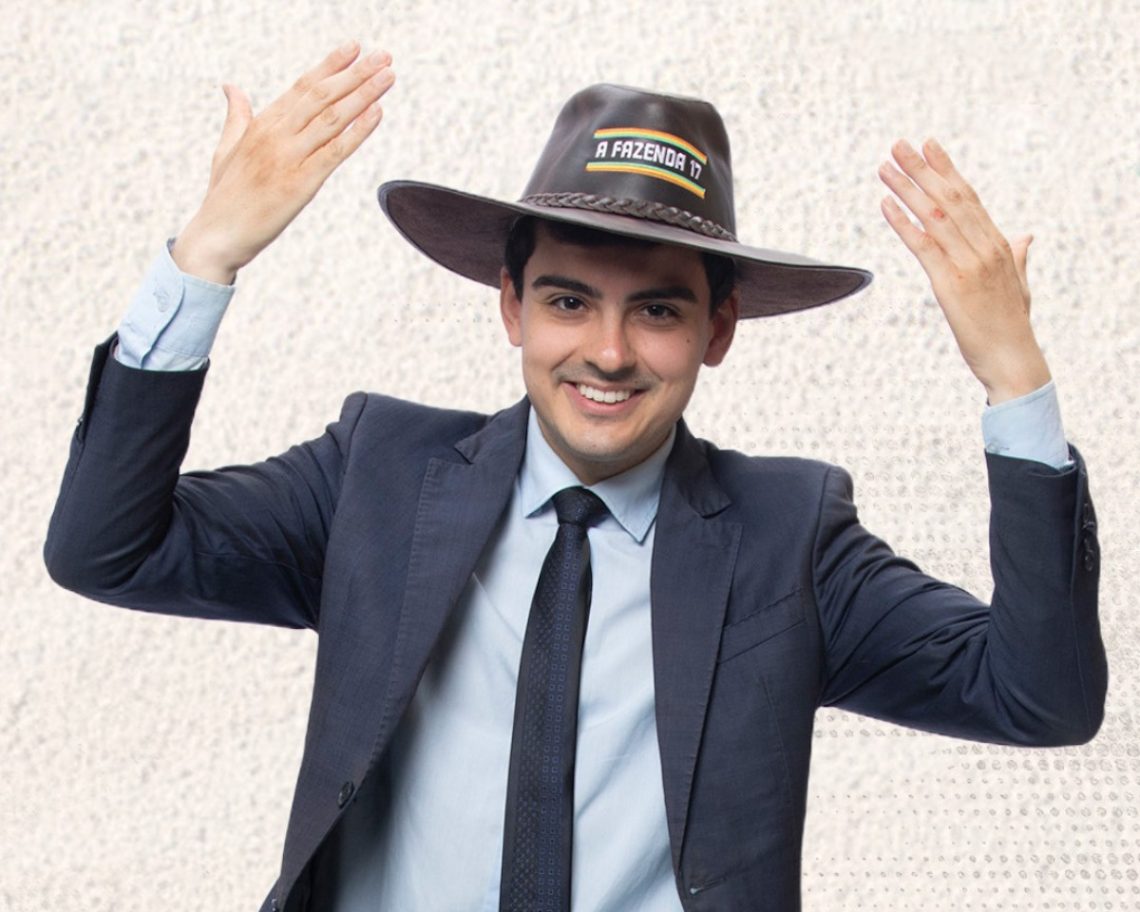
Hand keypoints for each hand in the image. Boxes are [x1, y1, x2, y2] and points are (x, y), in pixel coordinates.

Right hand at [172, 41, 395, 284]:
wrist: (217, 236)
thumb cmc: (224, 196)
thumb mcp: (227, 148)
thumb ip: (237, 116)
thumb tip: (231, 87)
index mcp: (261, 124)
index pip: (302, 87)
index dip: (330, 66)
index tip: (354, 47)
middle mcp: (276, 135)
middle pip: (322, 96)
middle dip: (355, 73)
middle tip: (383, 56)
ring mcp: (289, 157)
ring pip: (332, 118)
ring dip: (364, 94)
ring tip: (388, 76)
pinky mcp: (301, 183)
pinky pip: (335, 152)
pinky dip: (358, 130)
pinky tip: (377, 112)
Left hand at [879, 138, 1050, 403]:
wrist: (1012, 359)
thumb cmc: (1011, 325)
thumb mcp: (1018, 284)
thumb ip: (1018, 256)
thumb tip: (1024, 236)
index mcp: (998, 244)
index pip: (968, 196)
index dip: (946, 169)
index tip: (929, 146)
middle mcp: (985, 247)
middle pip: (949, 198)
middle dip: (922, 169)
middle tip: (898, 145)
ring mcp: (968, 264)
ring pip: (934, 215)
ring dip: (907, 188)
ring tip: (886, 166)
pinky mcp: (950, 283)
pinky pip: (923, 246)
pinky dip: (903, 222)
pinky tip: (886, 204)